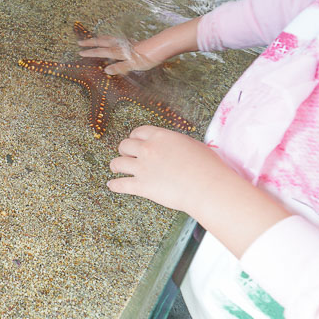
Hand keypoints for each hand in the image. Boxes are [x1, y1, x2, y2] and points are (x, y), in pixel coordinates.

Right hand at [78, 35, 162, 74]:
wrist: (162, 46)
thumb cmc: (148, 57)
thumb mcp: (134, 65)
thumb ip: (120, 67)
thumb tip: (106, 70)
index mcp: (119, 52)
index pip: (101, 51)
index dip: (90, 52)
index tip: (80, 52)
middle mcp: (121, 46)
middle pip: (102, 42)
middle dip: (91, 43)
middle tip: (80, 43)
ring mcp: (127, 43)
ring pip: (109, 39)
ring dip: (100, 39)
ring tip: (94, 38)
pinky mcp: (133, 43)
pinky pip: (117, 40)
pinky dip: (111, 39)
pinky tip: (114, 41)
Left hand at [108, 126, 225, 213]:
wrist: (206, 186)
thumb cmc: (207, 166)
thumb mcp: (192, 145)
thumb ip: (176, 144)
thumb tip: (176, 148)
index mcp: (160, 137)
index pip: (139, 132)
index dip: (135, 137)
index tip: (134, 140)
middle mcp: (148, 149)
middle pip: (125, 145)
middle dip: (124, 150)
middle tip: (126, 154)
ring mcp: (142, 167)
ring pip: (118, 163)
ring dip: (115, 165)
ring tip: (115, 167)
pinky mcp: (141, 186)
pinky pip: (120, 184)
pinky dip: (114, 185)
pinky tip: (112, 185)